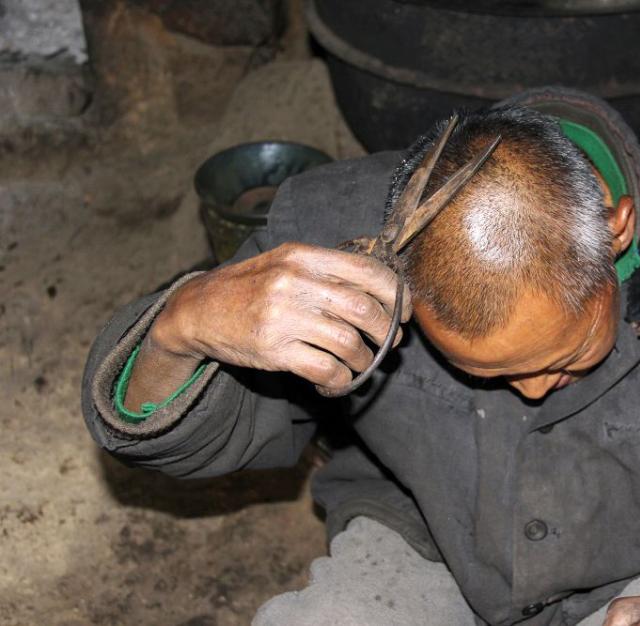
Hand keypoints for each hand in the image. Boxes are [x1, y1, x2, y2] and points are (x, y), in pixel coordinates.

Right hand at [128, 242, 410, 402]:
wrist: (198, 310)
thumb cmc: (251, 287)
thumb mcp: (286, 264)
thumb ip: (327, 271)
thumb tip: (382, 291)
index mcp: (303, 256)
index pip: (367, 271)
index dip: (396, 294)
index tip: (403, 313)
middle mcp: (295, 283)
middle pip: (364, 310)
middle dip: (386, 332)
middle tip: (388, 343)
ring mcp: (284, 317)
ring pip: (349, 344)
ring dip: (364, 360)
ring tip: (360, 364)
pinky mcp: (274, 350)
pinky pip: (325, 370)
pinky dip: (340, 381)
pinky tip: (335, 381)